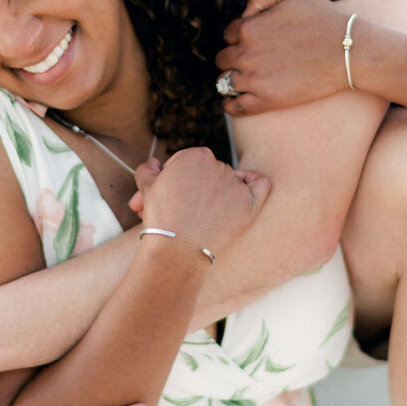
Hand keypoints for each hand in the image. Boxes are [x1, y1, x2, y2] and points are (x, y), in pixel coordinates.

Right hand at [129, 147, 269, 256]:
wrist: (177, 250)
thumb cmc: (161, 218)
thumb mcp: (146, 186)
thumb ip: (149, 169)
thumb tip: (154, 165)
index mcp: (195, 155)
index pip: (185, 164)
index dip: (173, 180)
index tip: (165, 197)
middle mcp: (219, 165)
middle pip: (204, 175)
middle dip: (188, 191)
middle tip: (175, 212)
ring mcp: (236, 184)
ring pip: (226, 182)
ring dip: (211, 196)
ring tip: (193, 219)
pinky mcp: (250, 203)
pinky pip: (260, 184)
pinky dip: (252, 184)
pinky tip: (242, 190)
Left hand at [216, 0, 351, 114]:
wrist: (349, 51)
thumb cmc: (324, 19)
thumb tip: (243, 13)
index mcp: (249, 27)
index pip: (229, 33)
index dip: (240, 35)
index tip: (253, 41)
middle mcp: (247, 54)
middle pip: (223, 58)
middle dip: (233, 57)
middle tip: (250, 60)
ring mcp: (255, 79)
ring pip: (225, 82)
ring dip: (232, 79)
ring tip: (246, 79)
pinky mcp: (267, 101)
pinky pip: (236, 107)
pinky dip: (231, 106)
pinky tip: (235, 102)